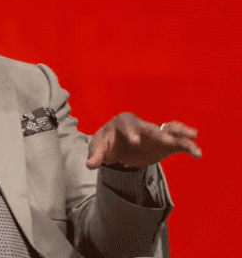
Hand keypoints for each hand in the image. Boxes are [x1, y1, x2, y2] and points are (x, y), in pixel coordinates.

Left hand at [86, 112, 201, 168]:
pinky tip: (197, 154)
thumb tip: (90, 165)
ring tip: (193, 136)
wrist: (116, 146)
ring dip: (180, 134)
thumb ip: (96, 156)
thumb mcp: (98, 148)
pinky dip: (187, 146)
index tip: (135, 141)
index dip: (130, 132)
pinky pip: (178, 143)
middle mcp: (140, 125)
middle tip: (168, 142)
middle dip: (158, 134)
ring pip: (168, 130)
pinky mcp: (164, 144)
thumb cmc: (106, 143)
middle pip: (150, 127)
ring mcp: (153, 134)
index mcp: (122, 123)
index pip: (126, 124)